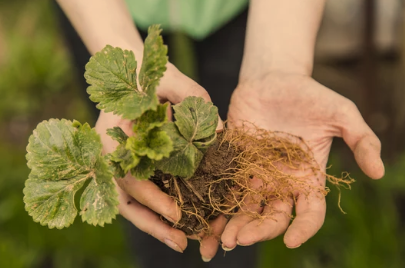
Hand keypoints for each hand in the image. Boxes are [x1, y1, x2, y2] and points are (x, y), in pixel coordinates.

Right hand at [95, 64, 223, 258]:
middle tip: (181, 242)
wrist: (130, 73)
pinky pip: (139, 196)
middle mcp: (112, 157)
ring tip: (180, 242)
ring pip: (131, 204)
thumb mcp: (171, 79)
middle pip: (128, 200)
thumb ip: (193, 97)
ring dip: (153, 225)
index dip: (152, 198)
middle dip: (154, 223)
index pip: (129, 176)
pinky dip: (155, 212)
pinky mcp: (131, 168)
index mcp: (115, 138)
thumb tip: (222, 131)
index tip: (177, 213)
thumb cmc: (149, 75)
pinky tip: (177, 222)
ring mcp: (119, 165)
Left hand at [221, 71, 384, 249]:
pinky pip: (225, 186)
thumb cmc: (309, 95)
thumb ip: (361, 139)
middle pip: (273, 215)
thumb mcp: (341, 113)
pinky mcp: (233, 161)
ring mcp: (256, 172)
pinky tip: (208, 219)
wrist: (272, 78)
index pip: (310, 211)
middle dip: (260, 230)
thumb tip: (379, 172)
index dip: (304, 229)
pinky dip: (218, 203)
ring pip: (247, 207)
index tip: (292, 241)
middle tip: (242, 240)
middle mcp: (281, 180)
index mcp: (307, 175)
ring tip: (224, 239)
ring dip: (236, 225)